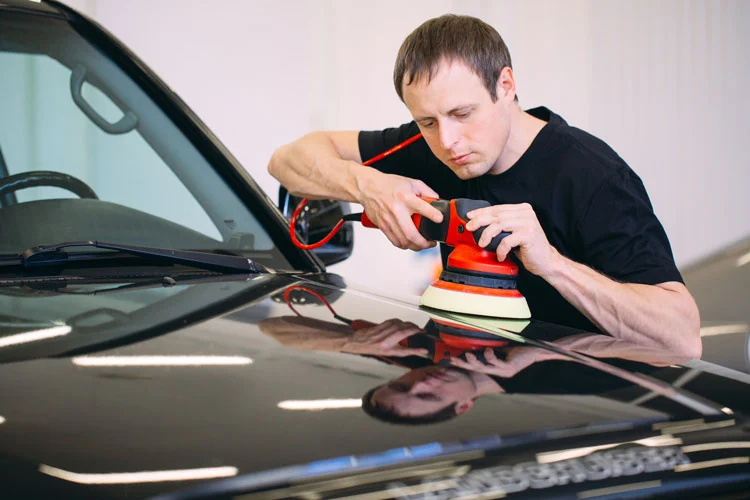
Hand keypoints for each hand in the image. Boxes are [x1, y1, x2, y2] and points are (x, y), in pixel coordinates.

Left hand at [341, 319, 428, 356]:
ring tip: (414, 326)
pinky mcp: (379, 326)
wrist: (355, 342)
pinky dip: (400, 321)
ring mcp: (381, 332)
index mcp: (386, 350)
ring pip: (399, 325)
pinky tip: (402, 323)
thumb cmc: (371, 348)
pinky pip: (392, 321)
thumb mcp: (387, 353)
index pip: (404, 350)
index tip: (425, 350)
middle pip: (403, 332)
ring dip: (408, 324)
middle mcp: (384, 341)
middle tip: (421, 330)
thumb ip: (401, 351)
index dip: (415, 350)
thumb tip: (414, 349)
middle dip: (414, 330)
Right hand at [357, 170, 443, 250]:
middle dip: (424, 242)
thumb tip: (438, 201)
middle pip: (411, 233)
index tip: (439, 220)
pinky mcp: (383, 226)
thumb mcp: (411, 182)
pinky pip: (394, 241)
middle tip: (431, 243)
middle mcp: (397, 210)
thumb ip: (426, 191)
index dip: (433, 215)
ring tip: (422, 245)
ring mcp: (388, 220)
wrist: (368, 188)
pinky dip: (404, 245)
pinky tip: (409, 244)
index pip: (422, 208)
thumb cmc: (388, 185)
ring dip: (415, 246)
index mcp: (405, 197)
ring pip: (403, 241)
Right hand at [449, 346, 563, 377]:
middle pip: (477, 369)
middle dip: (464, 365)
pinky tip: (488, 350)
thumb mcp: (501, 348)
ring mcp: (504, 371)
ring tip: (467, 355)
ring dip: (475, 362)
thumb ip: (488, 347)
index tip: (450, 359)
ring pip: (484, 368)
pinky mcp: (510, 368)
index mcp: (494, 368)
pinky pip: (496, 363)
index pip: (476, 366)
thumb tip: (474, 341)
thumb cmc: (519, 349)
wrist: (536, 351)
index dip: (463, 364)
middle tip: (452, 360)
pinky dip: (491, 357)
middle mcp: (498, 372)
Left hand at [465, 202, 561, 276]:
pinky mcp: (529, 235)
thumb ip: (501, 224)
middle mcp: (526, 213)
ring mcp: (528, 223)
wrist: (546, 261)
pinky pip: (507, 240)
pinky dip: (500, 249)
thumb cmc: (527, 248)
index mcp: (522, 209)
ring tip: (482, 244)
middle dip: (480, 221)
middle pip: (497, 215)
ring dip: (487, 235)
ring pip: (499, 225)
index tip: (470, 216)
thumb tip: (478, 222)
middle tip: (469, 228)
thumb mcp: (513, 232)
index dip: (481, 212)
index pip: (497, 208)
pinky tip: (500, 255)